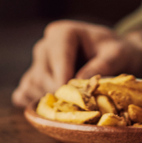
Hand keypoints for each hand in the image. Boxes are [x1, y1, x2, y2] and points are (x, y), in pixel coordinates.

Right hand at [11, 20, 141, 107]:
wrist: (113, 55)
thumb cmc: (116, 51)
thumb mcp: (117, 54)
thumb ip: (101, 65)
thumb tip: (78, 82)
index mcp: (62, 33)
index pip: (57, 57)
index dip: (64, 79)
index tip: (75, 97)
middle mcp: (45, 45)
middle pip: (42, 74)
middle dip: (59, 92)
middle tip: (79, 107)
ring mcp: (37, 62)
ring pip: (32, 85)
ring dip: (49, 100)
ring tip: (71, 107)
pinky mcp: (34, 77)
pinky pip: (24, 92)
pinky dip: (34, 102)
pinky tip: (51, 110)